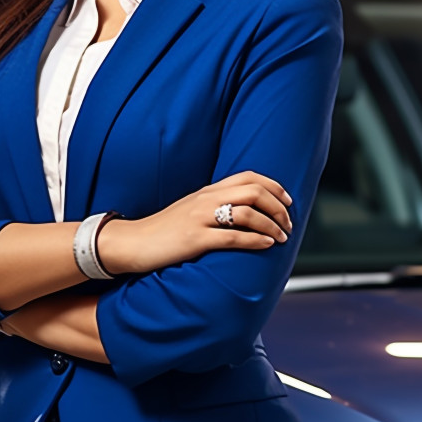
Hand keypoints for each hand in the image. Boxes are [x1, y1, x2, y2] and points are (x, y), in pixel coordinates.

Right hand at [97, 170, 293, 275]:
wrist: (132, 242)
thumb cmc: (163, 231)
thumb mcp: (190, 210)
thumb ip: (213, 206)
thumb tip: (242, 213)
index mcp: (207, 191)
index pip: (248, 177)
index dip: (274, 186)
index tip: (288, 201)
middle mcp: (206, 200)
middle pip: (254, 191)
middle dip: (278, 207)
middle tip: (288, 223)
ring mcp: (200, 218)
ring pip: (248, 213)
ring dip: (271, 225)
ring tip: (281, 237)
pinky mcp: (194, 239)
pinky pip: (232, 237)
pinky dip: (255, 240)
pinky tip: (266, 245)